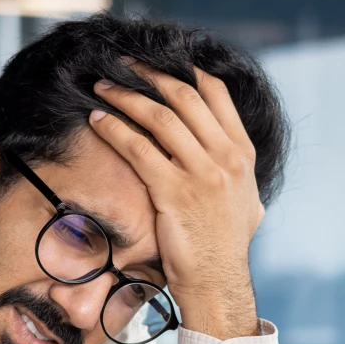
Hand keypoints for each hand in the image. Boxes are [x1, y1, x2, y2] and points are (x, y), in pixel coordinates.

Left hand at [89, 62, 263, 339]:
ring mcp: (203, 174)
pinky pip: (139, 149)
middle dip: (149, 74)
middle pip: (184, 97)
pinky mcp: (175, 193)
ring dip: (126, 96)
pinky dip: (115, 129)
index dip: (187, 70)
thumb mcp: (246, 202)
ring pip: (159, 117)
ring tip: (102, 87)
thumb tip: (228, 151)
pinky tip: (98, 120)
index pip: (216, 94)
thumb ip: (238, 172)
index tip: (163, 61)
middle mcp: (226, 158)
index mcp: (243, 154)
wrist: (217, 282)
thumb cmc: (224, 247)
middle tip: (123, 65)